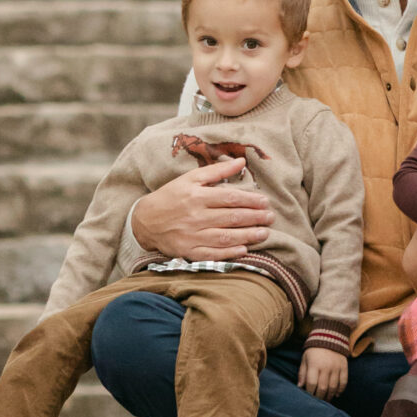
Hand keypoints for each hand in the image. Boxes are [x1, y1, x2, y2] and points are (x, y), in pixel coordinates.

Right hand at [132, 162, 272, 260]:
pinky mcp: (188, 252)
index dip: (250, 200)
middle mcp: (195, 216)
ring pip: (224, 237)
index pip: (230, 198)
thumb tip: (241, 161)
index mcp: (197, 195)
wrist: (144, 221)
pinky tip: (244, 250)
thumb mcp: (191, 178)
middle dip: (254, 217)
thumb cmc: (170, 196)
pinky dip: (228, 253)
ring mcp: (192, 236)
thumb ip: (217, 171)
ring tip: (265, 233)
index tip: (266, 202)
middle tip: (271, 217)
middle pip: (230, 217)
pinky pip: (211, 254)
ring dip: (247, 236)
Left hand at [299, 345, 348, 400]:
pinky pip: (344, 382)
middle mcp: (326, 367)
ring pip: (333, 387)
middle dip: (319, 397)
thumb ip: (302, 373)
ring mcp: (336, 367)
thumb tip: (300, 387)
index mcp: (314, 364)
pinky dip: (340, 390)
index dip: (310, 393)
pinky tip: (336, 394)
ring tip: (326, 400)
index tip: (309, 397)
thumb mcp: (305, 359)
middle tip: (318, 401)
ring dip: (329, 396)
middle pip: (323, 388)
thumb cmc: (314, 350)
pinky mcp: (344, 366)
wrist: (330, 336)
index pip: (312, 384)